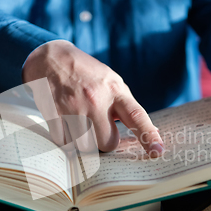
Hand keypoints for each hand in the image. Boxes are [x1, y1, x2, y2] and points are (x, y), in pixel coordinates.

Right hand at [22, 40, 163, 155]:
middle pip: (107, 143)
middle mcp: (96, 99)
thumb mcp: (111, 82)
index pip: (136, 116)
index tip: (158, 151)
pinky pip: (65, 142)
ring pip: (85, 146)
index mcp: (115, 90)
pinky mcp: (55, 113)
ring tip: (80, 123)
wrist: (51, 58)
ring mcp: (74, 107)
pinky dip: (66, 138)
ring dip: (83, 141)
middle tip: (98, 127)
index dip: (148, 136)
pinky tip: (65, 121)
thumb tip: (153, 132)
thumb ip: (127, 107)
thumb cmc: (87, 74)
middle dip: (104, 140)